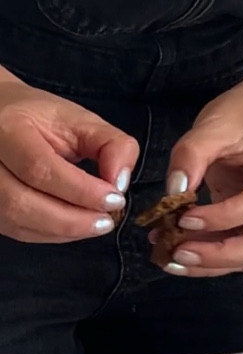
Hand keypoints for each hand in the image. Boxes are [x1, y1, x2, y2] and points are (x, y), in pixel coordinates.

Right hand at [0, 76, 136, 241]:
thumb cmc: (40, 119)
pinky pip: (15, 230)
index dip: (79, 190)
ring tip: (95, 225)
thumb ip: (111, 144)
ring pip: (15, 221)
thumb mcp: (80, 120)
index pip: (39, 168)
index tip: (114, 199)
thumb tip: (121, 182)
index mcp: (7, 128)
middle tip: (107, 220)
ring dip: (62, 231)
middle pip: (21, 202)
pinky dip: (49, 234)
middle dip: (71, 219)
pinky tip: (73, 228)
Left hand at [154, 79, 242, 276]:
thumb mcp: (216, 124)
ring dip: (210, 264)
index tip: (182, 219)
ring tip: (169, 258)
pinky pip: (237, 251)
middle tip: (177, 253)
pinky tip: (175, 251)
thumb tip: (174, 191)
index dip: (221, 218)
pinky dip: (208, 258)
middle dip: (219, 256)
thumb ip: (194, 153)